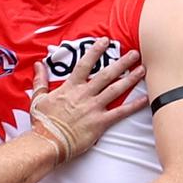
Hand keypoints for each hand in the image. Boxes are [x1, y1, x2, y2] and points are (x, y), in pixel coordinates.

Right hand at [31, 37, 146, 160]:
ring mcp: (93, 108)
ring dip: (130, 79)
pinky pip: (120, 112)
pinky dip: (133, 106)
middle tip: (134, 54)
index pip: (85, 64)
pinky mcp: (100, 123)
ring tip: (142, 70)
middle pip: (106, 74)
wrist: (47, 141)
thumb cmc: (42, 122)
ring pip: (116, 89)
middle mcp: (84, 94)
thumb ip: (40, 80)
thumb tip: (39, 65)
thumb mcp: (38, 98)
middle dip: (122, 63)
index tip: (105, 41)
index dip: (96, 51)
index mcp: (70, 88)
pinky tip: (144, 99)